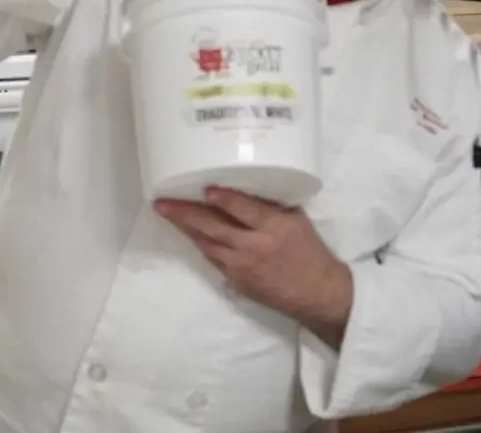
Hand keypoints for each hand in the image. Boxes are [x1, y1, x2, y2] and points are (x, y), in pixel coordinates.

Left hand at [156, 187, 352, 346]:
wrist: (316, 292)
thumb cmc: (310, 251)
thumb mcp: (297, 221)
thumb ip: (271, 207)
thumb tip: (245, 189)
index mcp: (276, 226)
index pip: (246, 209)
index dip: (225, 199)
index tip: (207, 189)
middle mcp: (256, 245)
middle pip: (215, 227)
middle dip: (187, 214)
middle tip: (163, 203)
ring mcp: (243, 266)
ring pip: (208, 243)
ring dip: (186, 228)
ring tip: (167, 214)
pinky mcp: (237, 280)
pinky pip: (213, 258)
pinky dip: (201, 243)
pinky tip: (189, 233)